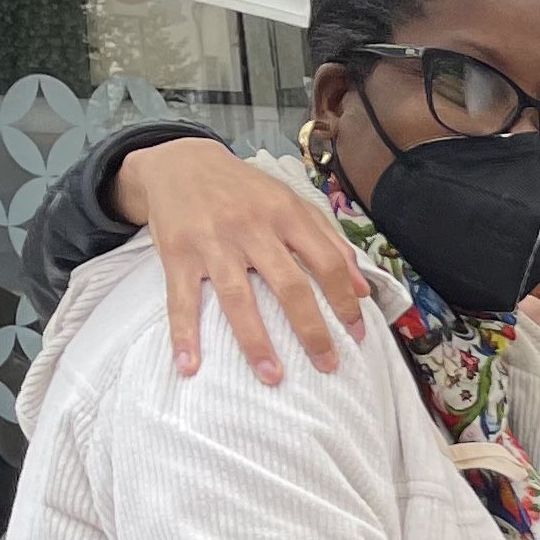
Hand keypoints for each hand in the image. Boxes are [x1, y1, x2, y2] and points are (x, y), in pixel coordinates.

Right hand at [126, 136, 371, 382]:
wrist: (180, 162)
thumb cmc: (245, 191)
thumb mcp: (292, 202)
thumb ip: (330, 242)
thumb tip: (363, 289)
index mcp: (286, 215)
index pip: (326, 263)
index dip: (345, 301)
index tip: (357, 335)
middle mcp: (251, 228)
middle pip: (289, 285)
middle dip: (311, 330)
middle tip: (327, 365)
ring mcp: (213, 243)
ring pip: (237, 298)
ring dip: (255, 341)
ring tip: (272, 377)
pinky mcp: (177, 255)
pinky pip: (181, 300)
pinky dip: (184, 334)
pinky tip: (189, 366)